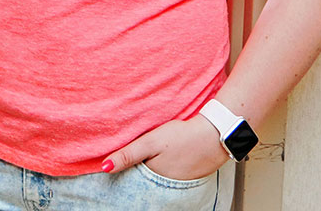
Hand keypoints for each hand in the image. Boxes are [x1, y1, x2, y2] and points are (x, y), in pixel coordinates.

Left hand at [101, 116, 229, 180]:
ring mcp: (178, 182)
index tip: (114, 159)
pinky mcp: (188, 175)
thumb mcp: (151, 142)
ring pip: (157, 176)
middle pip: (144, 178)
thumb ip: (128, 154)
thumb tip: (105, 167)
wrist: (215, 135)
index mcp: (153, 178)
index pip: (131, 177)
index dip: (123, 167)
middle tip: (135, 153)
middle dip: (137, 168)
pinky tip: (167, 155)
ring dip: (151, 167)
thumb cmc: (182, 137)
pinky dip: (165, 167)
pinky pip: (170, 175)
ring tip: (152, 153)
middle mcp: (165, 185)